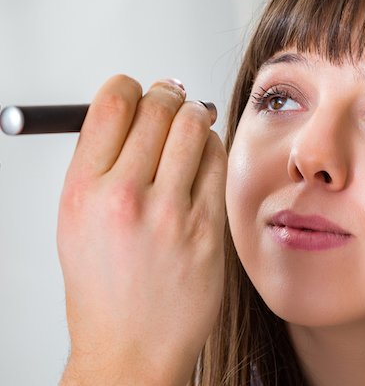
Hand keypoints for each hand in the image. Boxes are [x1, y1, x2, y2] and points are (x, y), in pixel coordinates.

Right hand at [57, 75, 225, 385]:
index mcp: (83, 190)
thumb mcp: (77, 219)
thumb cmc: (104, 287)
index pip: (113, 103)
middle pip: (159, 107)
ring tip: (192, 120)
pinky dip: (213, 146)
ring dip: (196, 113)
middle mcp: (125, 198)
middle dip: (169, 94)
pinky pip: (219, 161)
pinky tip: (205, 154)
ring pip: (194, 126)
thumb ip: (101, 162)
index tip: (139, 90)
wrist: (132, 347)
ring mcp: (171, 214)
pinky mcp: (208, 228)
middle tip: (173, 99)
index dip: (130, 86)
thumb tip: (134, 109)